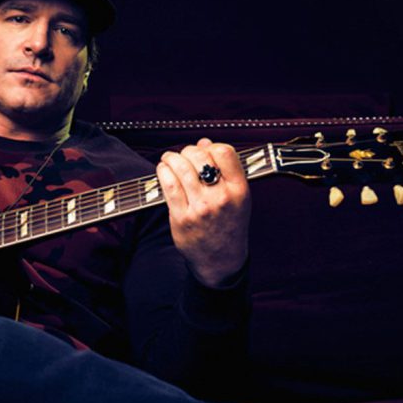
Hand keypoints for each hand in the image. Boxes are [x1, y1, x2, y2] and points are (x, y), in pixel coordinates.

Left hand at [156, 138, 250, 287]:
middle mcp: (221, 198)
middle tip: (183, 155)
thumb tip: (205, 143)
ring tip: (169, 159)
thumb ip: (225, 170)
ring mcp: (201, 208)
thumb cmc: (229, 226)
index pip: (225, 152)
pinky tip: (163, 170)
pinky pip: (169, 185)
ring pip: (182, 168)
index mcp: (239, 190)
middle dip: (188, 151)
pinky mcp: (182, 217)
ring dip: (172, 158)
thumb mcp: (238, 198)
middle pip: (200, 157)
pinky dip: (163, 172)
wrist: (221, 260)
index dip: (211, 146)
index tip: (204, 150)